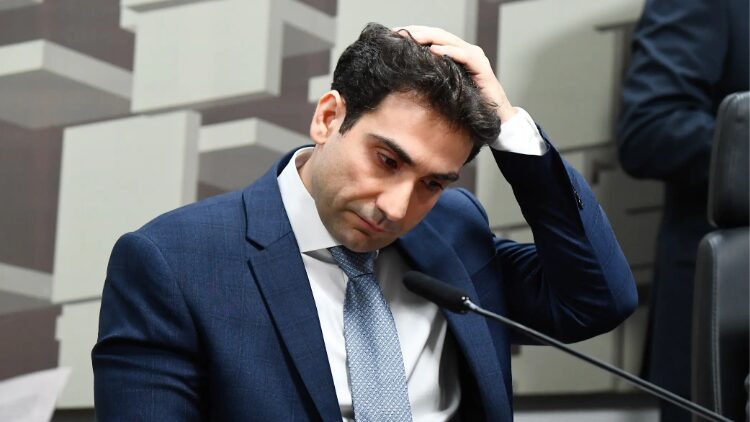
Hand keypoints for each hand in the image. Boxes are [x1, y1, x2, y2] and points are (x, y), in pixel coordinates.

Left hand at [393, 25, 516, 122]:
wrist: (496, 117)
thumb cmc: (470, 104)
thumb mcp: (446, 88)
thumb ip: (433, 78)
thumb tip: (407, 75)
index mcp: (456, 54)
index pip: (432, 38)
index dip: (414, 34)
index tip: (394, 35)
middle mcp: (466, 51)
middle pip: (438, 35)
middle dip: (417, 32)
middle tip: (397, 32)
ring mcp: (475, 57)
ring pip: (450, 40)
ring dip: (429, 37)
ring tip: (412, 37)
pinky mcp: (482, 67)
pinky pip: (465, 56)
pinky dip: (449, 52)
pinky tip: (434, 51)